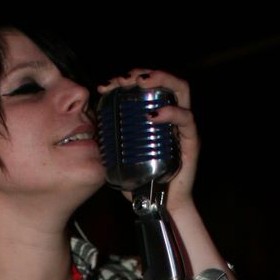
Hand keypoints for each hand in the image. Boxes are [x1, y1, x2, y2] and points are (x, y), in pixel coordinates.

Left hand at [96, 69, 198, 211]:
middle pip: (165, 82)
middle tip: (124, 78)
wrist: (158, 206)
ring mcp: (182, 127)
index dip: (127, 81)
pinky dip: (171, 113)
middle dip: (145, 73)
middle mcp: (171, 117)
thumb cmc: (140, 182)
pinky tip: (154, 115)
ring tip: (141, 82)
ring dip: (161, 80)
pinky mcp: (191, 141)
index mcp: (155, 118)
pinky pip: (185, 119)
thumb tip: (88, 129)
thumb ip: (109, 143)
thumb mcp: (118, 158)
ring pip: (181, 90)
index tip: (107, 86)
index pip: (145, 89)